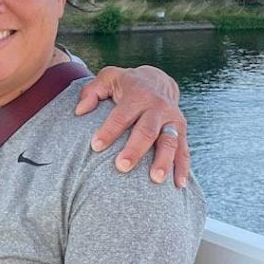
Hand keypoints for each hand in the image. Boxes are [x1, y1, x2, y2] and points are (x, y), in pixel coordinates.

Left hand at [75, 64, 188, 186]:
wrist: (159, 81)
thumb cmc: (126, 85)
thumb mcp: (108, 78)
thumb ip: (91, 92)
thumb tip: (79, 111)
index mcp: (137, 95)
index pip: (121, 115)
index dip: (109, 130)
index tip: (95, 146)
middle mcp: (157, 108)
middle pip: (146, 131)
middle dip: (135, 149)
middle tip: (121, 167)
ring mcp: (173, 120)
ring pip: (170, 142)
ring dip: (164, 161)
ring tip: (155, 180)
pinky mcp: (182, 131)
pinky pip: (184, 151)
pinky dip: (182, 168)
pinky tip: (178, 185)